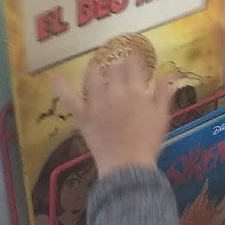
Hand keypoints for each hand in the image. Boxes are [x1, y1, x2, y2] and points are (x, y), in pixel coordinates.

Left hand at [56, 57, 175, 176]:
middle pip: (114, 69)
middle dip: (117, 64)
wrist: (128, 165)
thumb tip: (168, 74)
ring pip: (92, 77)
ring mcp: (96, 102)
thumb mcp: (161, 117)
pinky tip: (55, 77)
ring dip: (95, 69)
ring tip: (96, 68)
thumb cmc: (148, 143)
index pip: (134, 66)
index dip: (134, 60)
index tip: (135, 59)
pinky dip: (60, 87)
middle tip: (118, 66)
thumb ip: (163, 94)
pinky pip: (68, 98)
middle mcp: (115, 91)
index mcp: (136, 91)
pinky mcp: (83, 115)